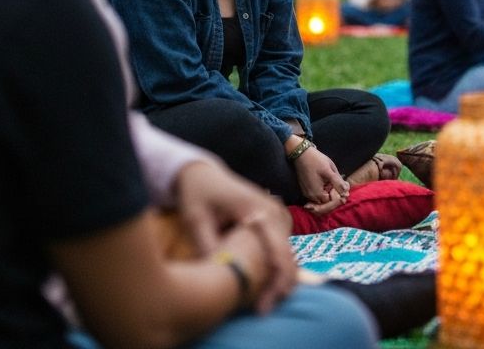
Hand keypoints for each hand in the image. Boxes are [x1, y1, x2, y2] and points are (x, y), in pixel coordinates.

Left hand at [173, 159, 294, 303]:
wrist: (203, 174)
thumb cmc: (197, 195)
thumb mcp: (196, 220)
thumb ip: (208, 246)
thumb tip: (218, 276)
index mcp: (257, 208)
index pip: (278, 251)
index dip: (275, 282)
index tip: (261, 307)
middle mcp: (274, 210)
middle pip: (287, 256)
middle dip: (278, 286)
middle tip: (261, 309)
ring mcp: (277, 213)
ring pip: (287, 254)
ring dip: (278, 278)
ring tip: (261, 301)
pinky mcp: (275, 218)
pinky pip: (282, 248)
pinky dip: (275, 267)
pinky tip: (261, 284)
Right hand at [294, 146, 349, 214]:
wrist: (301, 153)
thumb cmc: (316, 160)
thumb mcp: (329, 170)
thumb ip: (338, 182)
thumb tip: (346, 192)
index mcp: (317, 193)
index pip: (331, 204)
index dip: (339, 198)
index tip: (345, 190)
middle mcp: (311, 197)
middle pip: (325, 205)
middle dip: (335, 199)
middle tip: (343, 189)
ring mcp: (307, 194)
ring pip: (321, 202)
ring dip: (329, 196)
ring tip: (335, 185)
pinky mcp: (305, 190)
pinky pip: (316, 197)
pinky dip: (323, 193)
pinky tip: (328, 184)